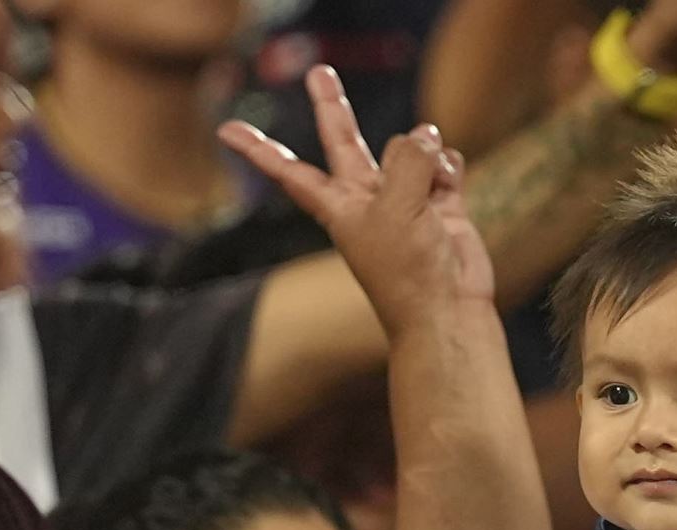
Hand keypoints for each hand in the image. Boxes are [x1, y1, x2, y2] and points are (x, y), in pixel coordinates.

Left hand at [218, 66, 493, 334]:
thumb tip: (428, 137)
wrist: (447, 310)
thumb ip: (407, 160)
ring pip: (411, 148)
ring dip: (427, 154)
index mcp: (339, 206)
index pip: (290, 171)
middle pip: (345, 141)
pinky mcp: (440, 205)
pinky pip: (444, 164)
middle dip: (333, 106)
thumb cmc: (408, 270)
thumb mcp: (397, 205)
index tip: (225, 131)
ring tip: (434, 182)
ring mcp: (406, 200)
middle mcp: (368, 199)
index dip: (259, 150)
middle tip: (318, 72)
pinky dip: (450, 166)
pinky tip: (452, 179)